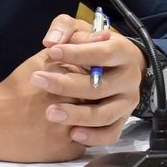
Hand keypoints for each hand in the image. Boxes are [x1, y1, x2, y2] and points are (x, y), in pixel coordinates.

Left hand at [31, 12, 144, 147]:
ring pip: (105, 114)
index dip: (76, 54)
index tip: (51, 52)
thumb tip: (51, 42)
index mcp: (122, 52)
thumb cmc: (93, 47)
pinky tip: (72, 134)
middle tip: (38, 80)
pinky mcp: (123, 120)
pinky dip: (93, 136)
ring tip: (50, 112)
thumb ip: (65, 29)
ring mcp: (127, 102)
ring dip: (77, 115)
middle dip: (67, 85)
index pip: (102, 53)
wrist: (119, 67)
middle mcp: (129, 78)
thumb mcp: (81, 31)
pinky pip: (111, 133)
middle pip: (101, 87)